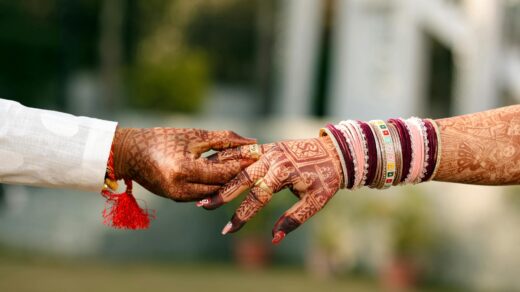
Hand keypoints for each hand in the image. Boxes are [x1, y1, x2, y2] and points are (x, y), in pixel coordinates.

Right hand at [112, 127, 256, 200]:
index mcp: (184, 170)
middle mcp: (181, 189)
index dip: (244, 164)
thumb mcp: (194, 135)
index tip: (261, 155)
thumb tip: (253, 142)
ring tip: (248, 170)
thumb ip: (224, 139)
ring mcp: (178, 197)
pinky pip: (204, 194)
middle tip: (261, 165)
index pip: (223, 172)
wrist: (130, 154)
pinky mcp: (177, 199)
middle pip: (222, 186)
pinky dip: (217, 185)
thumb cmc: (162, 138)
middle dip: (241, 175)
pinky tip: (229, 176)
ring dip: (231, 182)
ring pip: (215, 192)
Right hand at [197, 136, 342, 243]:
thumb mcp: (314, 202)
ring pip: (239, 162)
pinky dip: (228, 157)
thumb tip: (274, 239)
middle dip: (222, 193)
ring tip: (202, 183)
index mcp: (284, 172)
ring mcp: (269, 150)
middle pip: (241, 178)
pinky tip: (213, 162)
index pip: (257, 198)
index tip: (227, 230)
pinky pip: (244, 152)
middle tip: (203, 205)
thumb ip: (293, 220)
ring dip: (220, 173)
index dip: (242, 216)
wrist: (336, 152)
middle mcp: (273, 158)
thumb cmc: (327, 179)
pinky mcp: (268, 146)